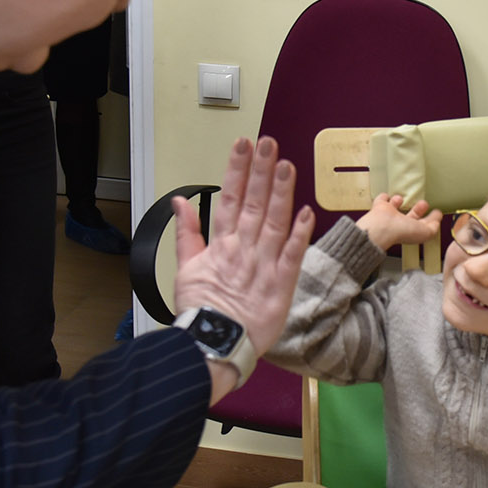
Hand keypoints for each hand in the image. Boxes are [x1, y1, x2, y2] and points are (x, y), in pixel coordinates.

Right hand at [172, 137, 315, 401]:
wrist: (213, 344)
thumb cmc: (201, 310)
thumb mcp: (185, 269)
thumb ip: (186, 233)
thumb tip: (180, 202)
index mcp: (220, 244)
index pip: (230, 197)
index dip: (238, 169)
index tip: (244, 145)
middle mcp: (243, 249)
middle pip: (254, 203)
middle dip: (261, 171)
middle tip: (269, 143)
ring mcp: (263, 265)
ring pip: (274, 221)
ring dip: (281, 192)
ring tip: (288, 165)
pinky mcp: (280, 285)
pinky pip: (292, 255)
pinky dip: (299, 234)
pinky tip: (306, 211)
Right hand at [356, 192, 442, 251]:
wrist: (383, 226)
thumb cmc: (403, 231)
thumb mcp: (426, 232)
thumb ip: (433, 226)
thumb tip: (437, 218)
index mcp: (411, 231)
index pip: (422, 226)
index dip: (430, 220)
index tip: (435, 213)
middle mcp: (399, 224)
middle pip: (410, 216)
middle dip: (418, 210)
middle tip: (424, 203)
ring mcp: (388, 215)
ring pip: (395, 207)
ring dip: (399, 202)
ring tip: (403, 198)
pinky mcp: (380, 207)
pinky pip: (382, 200)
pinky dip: (384, 197)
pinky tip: (388, 195)